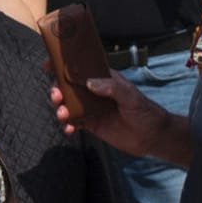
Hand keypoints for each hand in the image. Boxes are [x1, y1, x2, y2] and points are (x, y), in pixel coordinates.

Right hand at [48, 71, 169, 157]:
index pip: (82, 69)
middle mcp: (95, 93)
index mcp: (104, 80)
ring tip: (63, 115)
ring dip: (61, 109)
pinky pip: (73, 123)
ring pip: (68, 105)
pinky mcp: (91, 125)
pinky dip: (67, 125)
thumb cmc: (145, 111)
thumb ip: (112, 88)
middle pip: (69, 88)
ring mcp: (92, 109)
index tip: (49, 65)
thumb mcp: (131, 96)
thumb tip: (89, 83)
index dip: (64, 66)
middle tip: (57, 96)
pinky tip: (69, 129)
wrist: (152, 137)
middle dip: (58, 90)